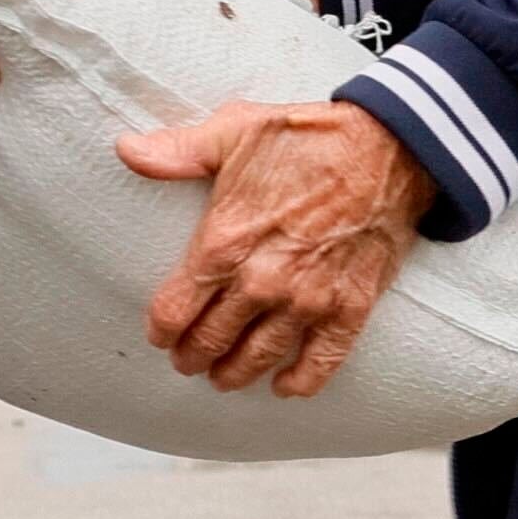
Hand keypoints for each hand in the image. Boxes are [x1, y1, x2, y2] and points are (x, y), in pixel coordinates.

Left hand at [121, 99, 432, 396]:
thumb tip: (127, 151)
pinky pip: (322, 362)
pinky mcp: (349, 308)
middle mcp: (262, 282)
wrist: (390, 147)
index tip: (161, 334)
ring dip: (236, 374)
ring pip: (258, 358)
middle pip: (212, 340)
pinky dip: (301, 382)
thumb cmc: (310, 137)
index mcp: (225, 243)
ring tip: (225, 378)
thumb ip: (177, 150)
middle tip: (189, 362)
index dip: (163, 328)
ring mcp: (307, 300)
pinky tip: (286, 387)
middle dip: (194, 356)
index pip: (176, 309)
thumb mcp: (235, 130)